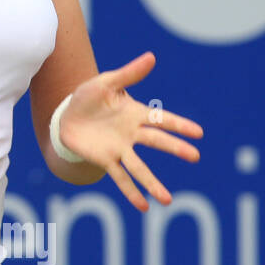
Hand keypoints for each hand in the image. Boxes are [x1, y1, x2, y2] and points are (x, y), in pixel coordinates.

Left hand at [58, 51, 203, 211]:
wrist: (66, 116)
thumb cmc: (88, 97)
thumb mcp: (105, 83)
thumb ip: (128, 74)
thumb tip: (152, 57)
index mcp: (136, 113)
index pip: (162, 119)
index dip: (179, 125)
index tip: (199, 133)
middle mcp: (132, 133)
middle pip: (156, 141)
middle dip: (174, 148)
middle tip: (195, 156)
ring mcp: (120, 149)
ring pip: (140, 168)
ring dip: (153, 184)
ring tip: (167, 200)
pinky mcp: (106, 160)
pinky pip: (120, 178)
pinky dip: (131, 192)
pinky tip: (144, 206)